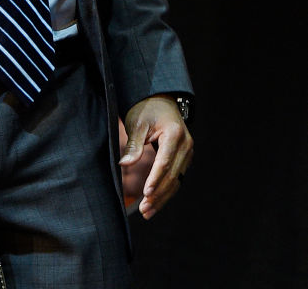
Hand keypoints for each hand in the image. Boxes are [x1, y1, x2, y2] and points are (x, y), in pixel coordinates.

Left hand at [121, 94, 192, 219]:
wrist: (160, 101)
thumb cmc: (146, 110)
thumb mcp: (137, 123)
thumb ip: (134, 144)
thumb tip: (124, 164)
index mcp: (174, 133)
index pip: (165, 161)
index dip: (155, 179)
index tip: (146, 193)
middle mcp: (185, 145)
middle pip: (172, 175)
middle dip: (158, 194)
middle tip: (144, 209)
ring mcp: (187, 153)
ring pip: (176, 181)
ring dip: (162, 197)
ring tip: (147, 212)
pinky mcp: (184, 159)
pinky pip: (176, 178)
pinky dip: (166, 191)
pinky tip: (154, 204)